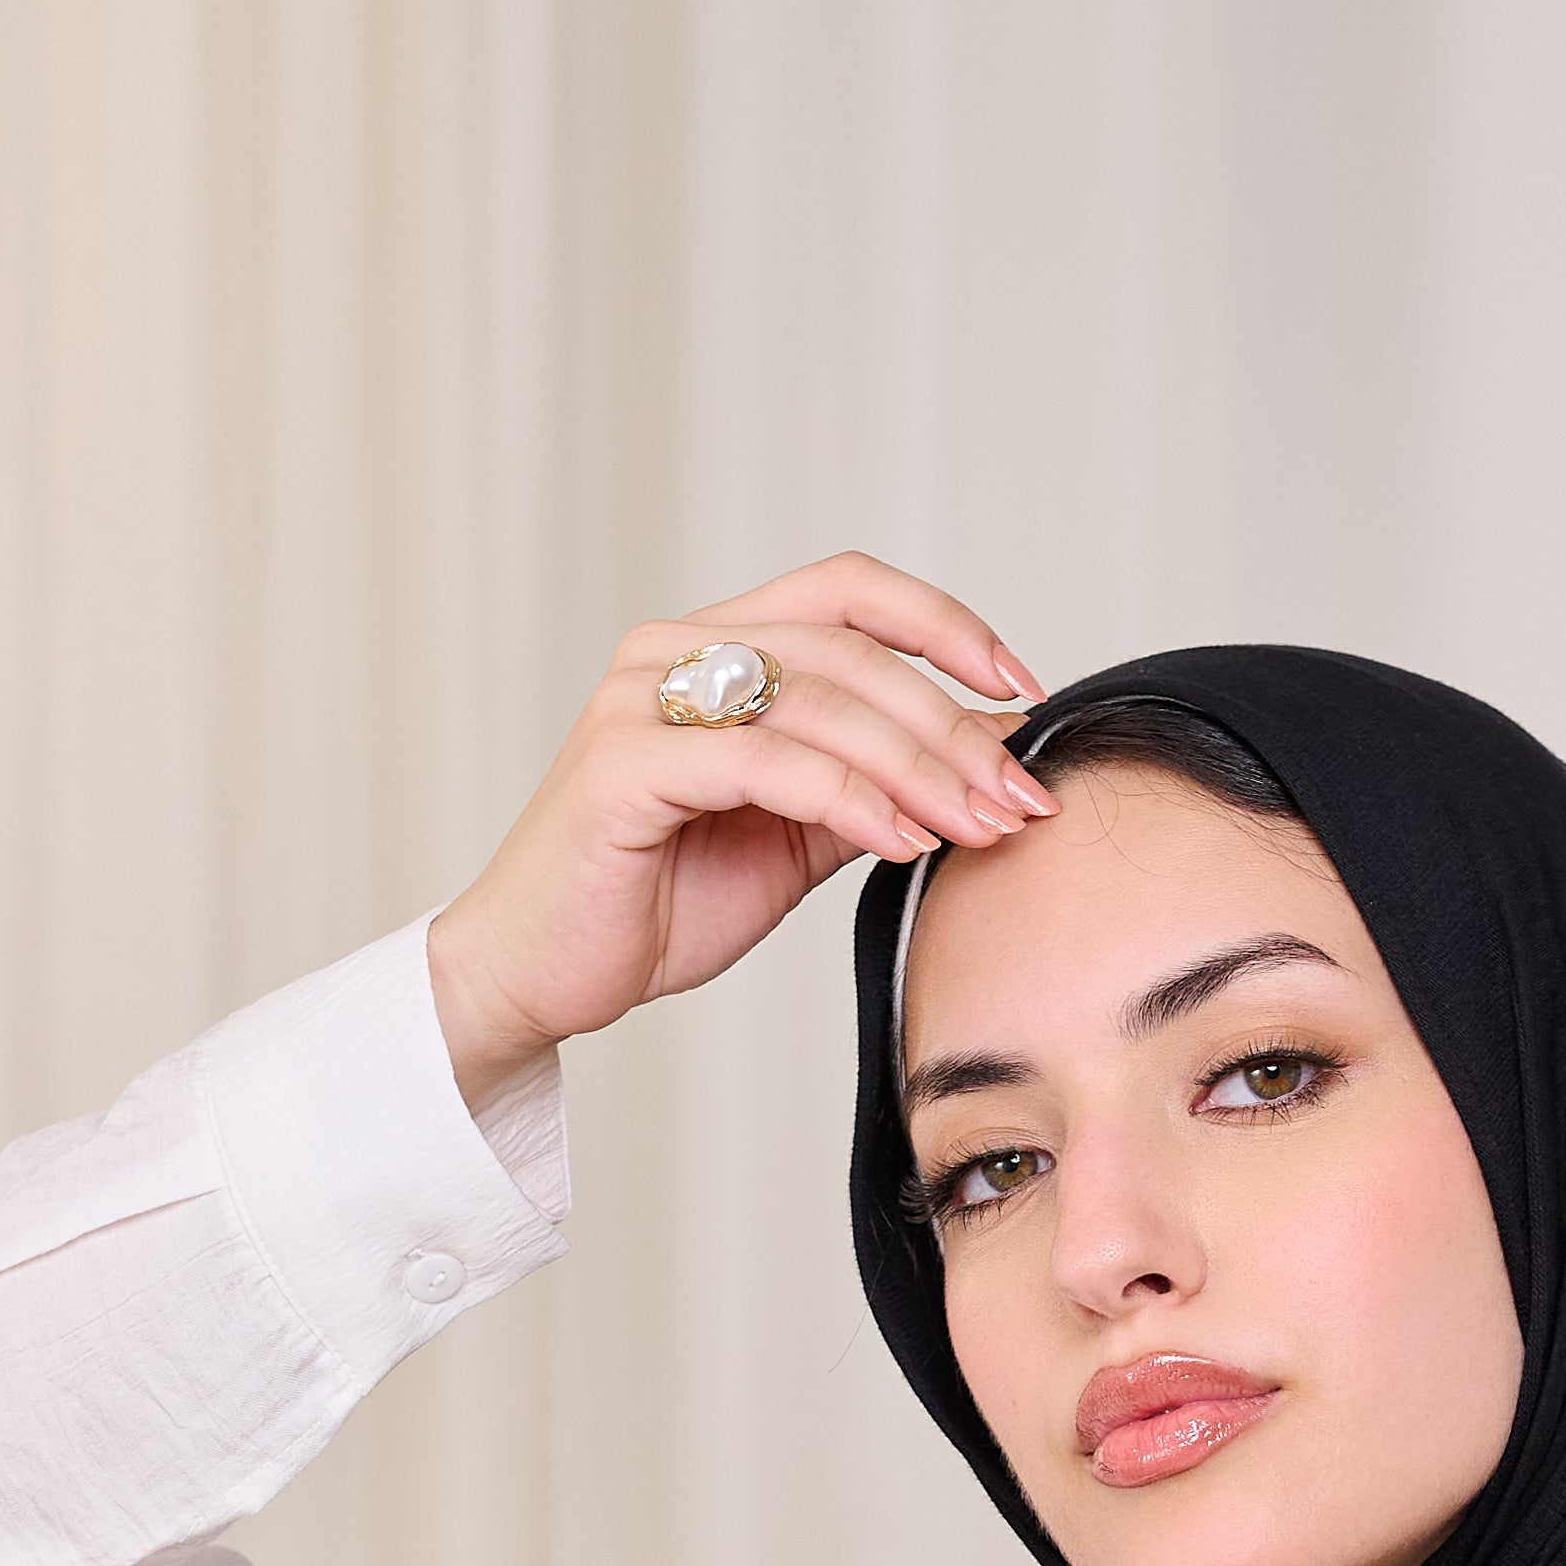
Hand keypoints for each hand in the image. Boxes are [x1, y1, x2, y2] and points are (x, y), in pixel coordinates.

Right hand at [425, 551, 1053, 1108]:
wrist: (543, 976)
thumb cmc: (656, 903)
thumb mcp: (793, 839)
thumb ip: (871, 785)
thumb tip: (987, 751)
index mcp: (714, 646)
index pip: (850, 590)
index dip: (945, 625)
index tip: (1022, 689)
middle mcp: (674, 650)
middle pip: (850, 648)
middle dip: (951, 725)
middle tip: (1015, 797)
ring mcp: (641, 700)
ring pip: (817, 701)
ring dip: (916, 767)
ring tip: (975, 827)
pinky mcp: (623, 766)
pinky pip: (765, 764)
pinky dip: (847, 799)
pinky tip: (898, 840)